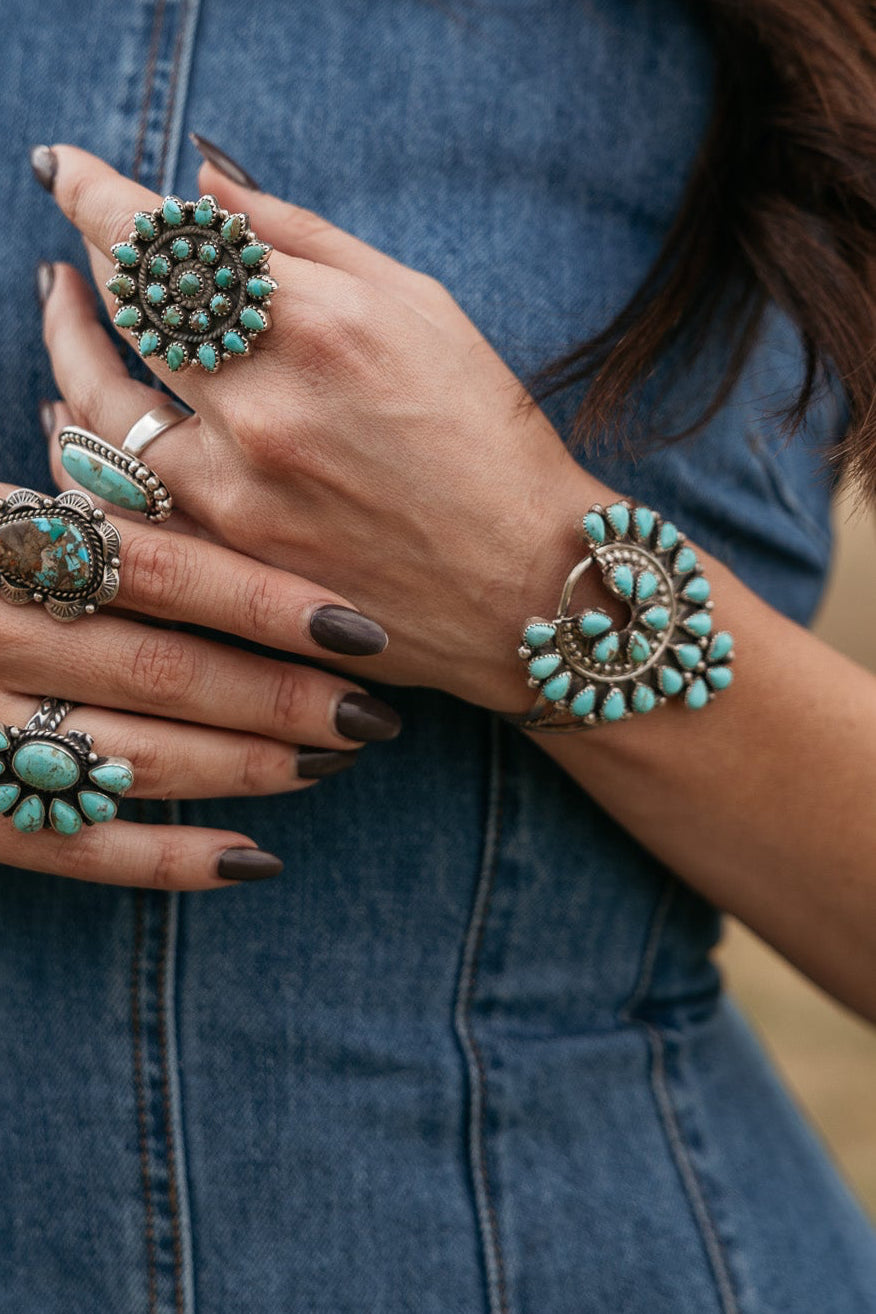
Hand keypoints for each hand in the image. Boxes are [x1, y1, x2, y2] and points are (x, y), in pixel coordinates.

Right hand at [0, 481, 399, 888]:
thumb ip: (62, 480)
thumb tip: (113, 426)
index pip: (159, 567)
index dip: (270, 600)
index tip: (363, 626)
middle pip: (162, 669)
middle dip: (281, 696)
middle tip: (374, 712)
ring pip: (131, 759)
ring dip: (245, 769)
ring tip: (329, 765)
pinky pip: (74, 850)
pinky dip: (167, 861)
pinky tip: (252, 861)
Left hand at [39, 144, 608, 715]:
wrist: (524, 585)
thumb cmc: (489, 439)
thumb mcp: (422, 308)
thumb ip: (307, 241)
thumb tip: (208, 188)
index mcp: (324, 327)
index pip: (171, 239)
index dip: (103, 195)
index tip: (74, 174)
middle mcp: (267, 407)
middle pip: (130, 305)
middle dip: (95, 251)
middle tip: (85, 230)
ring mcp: (239, 491)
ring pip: (98, 399)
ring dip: (67, 339)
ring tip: (63, 306)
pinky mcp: (229, 558)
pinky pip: (117, 490)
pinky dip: (81, 437)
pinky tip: (73, 407)